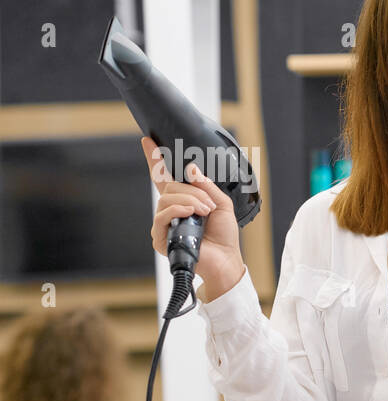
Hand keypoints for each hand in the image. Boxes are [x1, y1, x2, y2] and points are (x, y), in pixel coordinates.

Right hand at [142, 136, 245, 292]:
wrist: (225, 259)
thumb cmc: (223, 235)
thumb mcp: (222, 204)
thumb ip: (207, 186)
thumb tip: (190, 169)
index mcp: (183, 201)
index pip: (164, 177)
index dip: (155, 159)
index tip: (148, 141)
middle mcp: (170, 211)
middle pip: (169, 187)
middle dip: (192, 191)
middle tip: (208, 205)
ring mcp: (164, 224)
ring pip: (167, 199)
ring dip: (189, 201)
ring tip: (204, 212)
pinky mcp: (160, 238)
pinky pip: (162, 216)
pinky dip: (177, 210)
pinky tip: (190, 213)